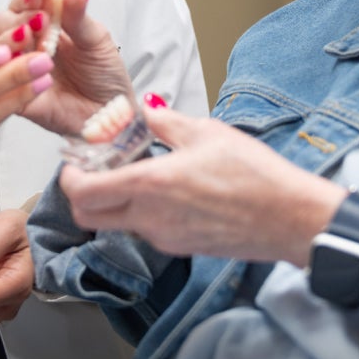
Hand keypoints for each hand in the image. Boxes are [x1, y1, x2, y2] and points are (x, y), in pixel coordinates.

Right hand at [0, 0, 133, 135]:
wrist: (113, 111)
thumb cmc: (105, 74)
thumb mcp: (96, 39)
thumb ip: (79, 16)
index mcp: (47, 25)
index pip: (24, 3)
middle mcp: (30, 45)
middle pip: (3, 23)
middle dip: (19, 17)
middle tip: (42, 20)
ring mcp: (22, 70)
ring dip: (14, 41)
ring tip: (40, 42)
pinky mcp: (19, 98)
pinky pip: (4, 85)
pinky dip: (16, 74)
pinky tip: (36, 69)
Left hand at [58, 108, 345, 263]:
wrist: (290, 218)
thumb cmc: (255, 175)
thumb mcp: (208, 132)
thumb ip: (166, 122)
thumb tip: (144, 111)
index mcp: (150, 186)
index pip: (83, 193)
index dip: (68, 177)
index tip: (74, 162)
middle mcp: (150, 219)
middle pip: (89, 216)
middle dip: (82, 193)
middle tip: (96, 170)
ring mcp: (164, 238)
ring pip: (118, 223)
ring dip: (116, 201)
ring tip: (140, 172)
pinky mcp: (181, 247)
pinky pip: (147, 230)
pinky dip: (142, 211)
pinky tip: (169, 190)